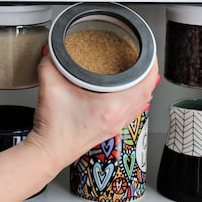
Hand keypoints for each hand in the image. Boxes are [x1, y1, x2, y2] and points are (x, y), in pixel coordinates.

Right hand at [25, 47, 159, 175]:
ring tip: (141, 72)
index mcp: (110, 107)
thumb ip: (49, 64)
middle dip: (150, 73)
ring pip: (143, 103)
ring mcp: (117, 124)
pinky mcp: (112, 128)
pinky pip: (134, 112)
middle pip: (147, 93)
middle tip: (145, 58)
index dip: (152, 67)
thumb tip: (51, 50)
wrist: (50, 151)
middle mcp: (118, 116)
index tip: (150, 54)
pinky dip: (139, 99)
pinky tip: (133, 93)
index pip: (144, 85)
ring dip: (145, 87)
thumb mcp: (50, 89)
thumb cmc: (54, 128)